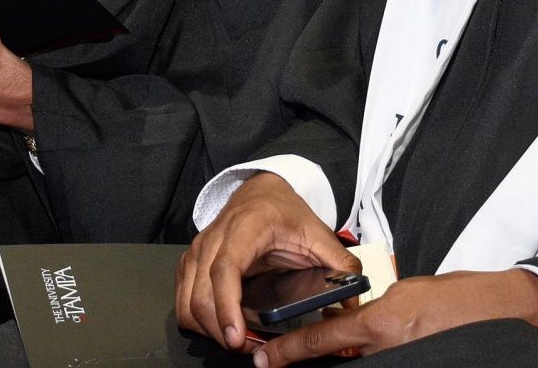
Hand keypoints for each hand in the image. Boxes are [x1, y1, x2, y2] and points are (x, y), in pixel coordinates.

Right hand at [175, 172, 360, 351]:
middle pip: (202, 293)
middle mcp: (215, 237)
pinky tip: (221, 326)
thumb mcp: (317, 232)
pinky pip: (183, 300)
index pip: (225, 268)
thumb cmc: (285, 210)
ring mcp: (199, 249)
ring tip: (238, 339)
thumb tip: (354, 297)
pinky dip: (198, 320)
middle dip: (220, 329)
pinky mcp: (191, 262)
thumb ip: (338, 263)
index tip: (236, 335)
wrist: (262, 191)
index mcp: (246, 226)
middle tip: (248, 347)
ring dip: (208, 329)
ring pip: (187, 302)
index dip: (227, 306)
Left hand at [252, 269, 537, 365]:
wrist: (494, 312)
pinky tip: (362, 355)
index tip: (265, 361)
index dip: (289, 352)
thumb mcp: (404, 294)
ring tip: (314, 357)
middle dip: (310, 361)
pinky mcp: (411, 364)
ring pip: (354, 367)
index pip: (322, 341)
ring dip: (338, 361)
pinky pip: (375, 367)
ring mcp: (399, 361)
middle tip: (280, 361)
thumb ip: (373, 310)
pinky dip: (363, 362)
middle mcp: (385, 348)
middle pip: (334, 362)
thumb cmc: (453, 297)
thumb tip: (347, 326)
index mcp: (380, 322)